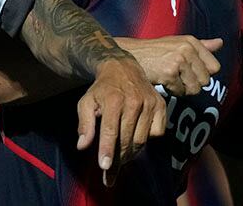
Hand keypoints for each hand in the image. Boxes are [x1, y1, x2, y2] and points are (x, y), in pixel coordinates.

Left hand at [76, 55, 166, 186]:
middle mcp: (134, 101)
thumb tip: (82, 146)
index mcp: (114, 99)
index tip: (105, 167)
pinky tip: (136, 138)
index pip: (110, 130)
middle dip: (118, 159)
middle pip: (127, 139)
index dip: (107, 150)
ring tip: (121, 157)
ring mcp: (149, 103)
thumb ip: (84, 124)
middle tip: (110, 173)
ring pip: (142, 139)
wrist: (122, 68)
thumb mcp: (86, 102)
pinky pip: (157, 133)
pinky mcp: (160, 105)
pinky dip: (147, 140)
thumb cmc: (101, 89)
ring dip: (131, 153)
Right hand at [116, 35, 222, 95]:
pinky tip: (163, 81)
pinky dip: (172, 91)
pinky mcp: (169, 72)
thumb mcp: (179, 43)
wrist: (132, 55)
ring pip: (195, 88)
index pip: (215, 67)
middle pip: (206, 80)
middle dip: (192, 83)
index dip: (203, 74)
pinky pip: (180, 92)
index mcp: (192, 41)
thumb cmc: (156, 51)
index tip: (189, 71)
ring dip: (183, 89)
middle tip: (177, 76)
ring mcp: (178, 60)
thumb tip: (220, 43)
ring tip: (170, 78)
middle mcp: (187, 49)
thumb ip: (202, 45)